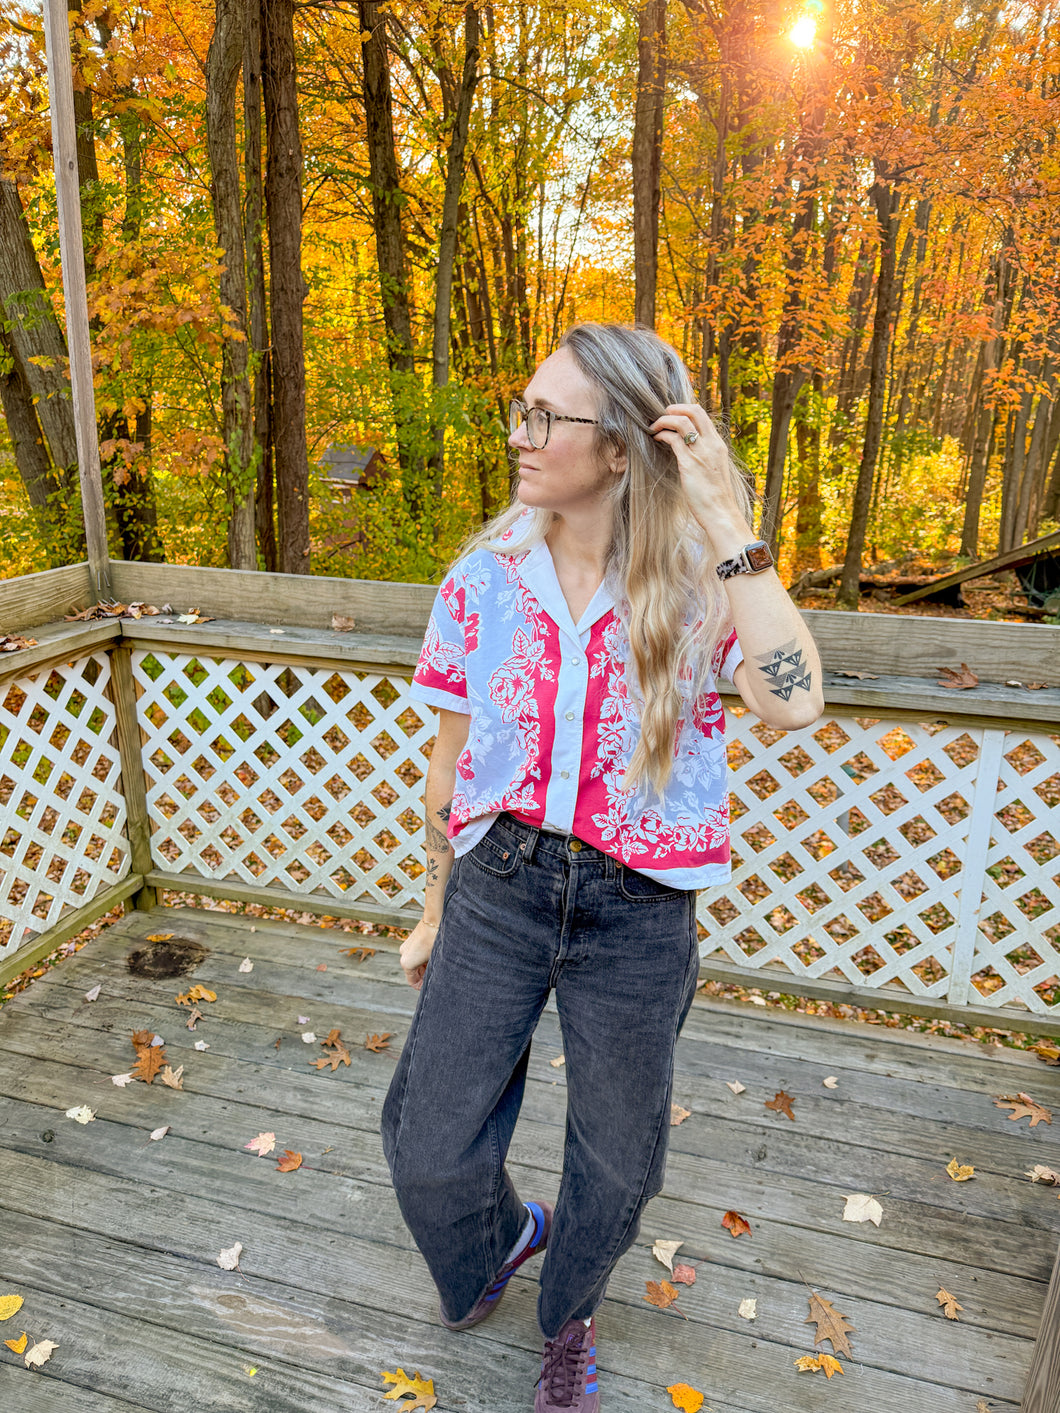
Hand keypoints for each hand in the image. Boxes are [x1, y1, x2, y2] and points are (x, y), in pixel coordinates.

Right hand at [399, 920, 437, 989]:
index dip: (421, 986)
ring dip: (423, 967)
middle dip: (423, 976)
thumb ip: (430, 971)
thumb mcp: (434, 959)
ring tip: (435, 966)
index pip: (412, 981)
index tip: (429, 986)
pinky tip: (431, 957)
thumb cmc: (436, 940)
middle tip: (435, 976)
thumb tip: (433, 977)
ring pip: (413, 963)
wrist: (435, 920)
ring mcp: (405, 947)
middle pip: (412, 972)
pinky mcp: (409, 941)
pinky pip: (414, 955)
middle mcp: (403, 955)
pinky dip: (421, 959)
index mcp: (406, 963)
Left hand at [650, 403, 748, 540]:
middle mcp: (711, 444)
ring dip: (664, 420)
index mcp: (718, 445)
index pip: (703, 415)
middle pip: (694, 411)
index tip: (673, 414)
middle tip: (662, 414)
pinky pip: (674, 439)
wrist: (721, 512)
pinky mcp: (689, 464)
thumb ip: (704, 456)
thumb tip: (689, 451)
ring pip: (682, 422)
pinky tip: (656, 438)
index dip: (685, 409)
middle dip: (675, 408)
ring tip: (654, 426)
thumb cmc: (715, 496)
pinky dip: (662, 434)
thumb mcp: (713, 469)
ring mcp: (701, 453)